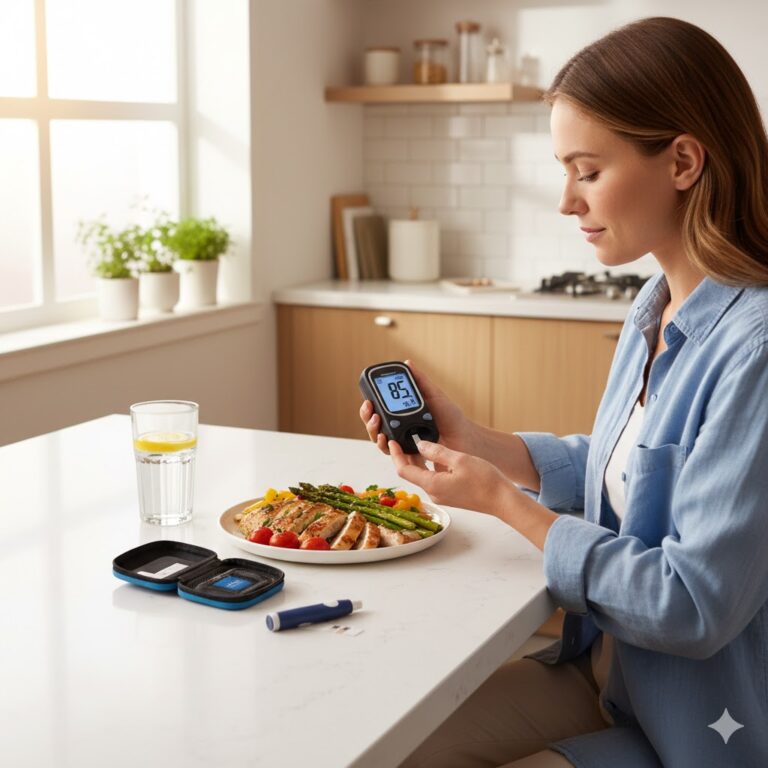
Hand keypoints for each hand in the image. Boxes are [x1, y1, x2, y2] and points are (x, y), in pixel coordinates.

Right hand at [359, 360, 477, 457]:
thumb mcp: (433, 395)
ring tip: (377, 421)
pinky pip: (391, 454)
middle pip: (374, 425)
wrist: (463, 436)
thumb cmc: (451, 417)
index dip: (370, 406)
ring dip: (373, 431)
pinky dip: (385, 446)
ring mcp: (403, 443)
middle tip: (371, 410)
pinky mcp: (408, 456)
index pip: (378, 410)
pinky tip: (387, 438)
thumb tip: (408, 363)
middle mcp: (399, 428)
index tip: (369, 400)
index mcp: (402, 414)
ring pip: (379, 440)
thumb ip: (420, 381)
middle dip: (367, 418)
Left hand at [388, 438, 514, 514]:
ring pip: (422, 476)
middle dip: (405, 456)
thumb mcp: (459, 459)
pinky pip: (433, 479)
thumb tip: (420, 444)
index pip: (403, 470)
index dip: (396, 455)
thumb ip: (437, 451)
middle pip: (411, 473)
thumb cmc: (484, 480)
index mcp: (432, 484)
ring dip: (418, 461)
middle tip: (403, 437)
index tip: (392, 441)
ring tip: (418, 442)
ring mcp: (441, 496)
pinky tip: (435, 455)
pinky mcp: (449, 495)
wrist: (502, 500)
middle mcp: (433, 493)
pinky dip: (429, 467)